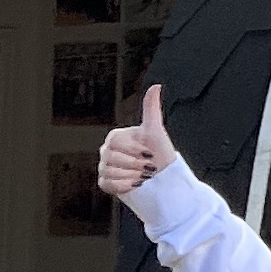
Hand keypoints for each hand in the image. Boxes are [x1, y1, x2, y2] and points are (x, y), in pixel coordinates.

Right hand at [99, 86, 177, 200]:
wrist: (165, 180)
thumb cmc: (161, 154)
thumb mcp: (156, 130)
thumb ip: (151, 109)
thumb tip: (156, 86)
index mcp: (116, 138)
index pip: (115, 142)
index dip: (133, 149)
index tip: (148, 153)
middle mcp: (107, 151)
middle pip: (111, 157)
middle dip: (135, 164)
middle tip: (148, 167)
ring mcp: (105, 167)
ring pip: (110, 171)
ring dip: (131, 175)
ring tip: (144, 175)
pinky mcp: (105, 183)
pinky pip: (107, 183)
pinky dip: (124, 185)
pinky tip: (136, 184)